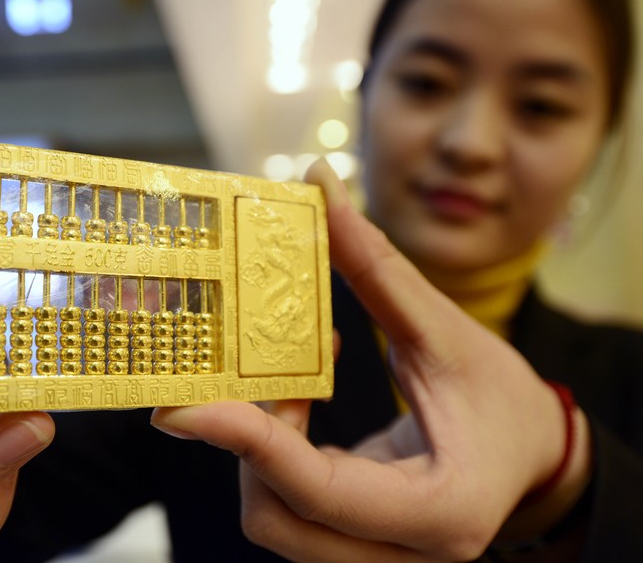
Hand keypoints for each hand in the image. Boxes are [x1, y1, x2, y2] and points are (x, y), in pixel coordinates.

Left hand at [151, 160, 590, 561]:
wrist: (530, 454)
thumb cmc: (503, 399)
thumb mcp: (447, 331)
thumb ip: (378, 269)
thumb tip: (322, 188)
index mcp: (440, 510)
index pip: (320, 491)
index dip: (248, 447)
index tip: (184, 408)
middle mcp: (403, 552)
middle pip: (279, 519)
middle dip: (245, 446)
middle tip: (240, 376)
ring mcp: (375, 555)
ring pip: (276, 520)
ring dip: (259, 450)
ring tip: (291, 386)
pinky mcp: (352, 542)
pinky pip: (288, 509)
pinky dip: (275, 456)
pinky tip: (299, 403)